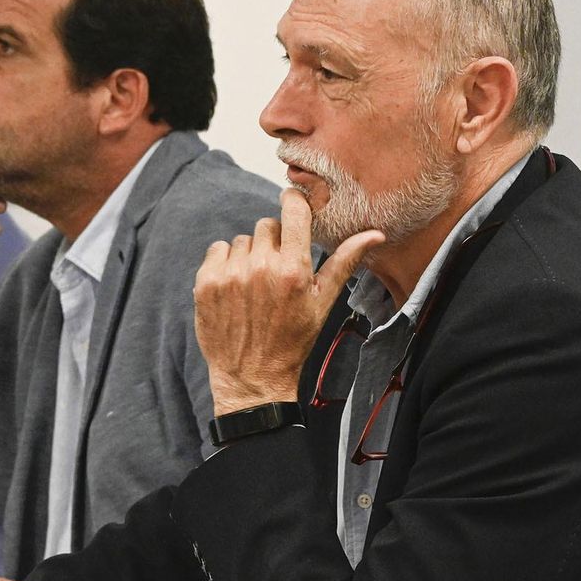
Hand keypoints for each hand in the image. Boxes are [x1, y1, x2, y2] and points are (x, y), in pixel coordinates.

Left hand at [194, 188, 382, 414]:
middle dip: (275, 242)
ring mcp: (231, 275)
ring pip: (243, 240)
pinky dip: (225, 263)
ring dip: (250, 255)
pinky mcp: (206, 283)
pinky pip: (218, 250)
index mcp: (294, 270)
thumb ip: (344, 261)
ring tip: (256, 285)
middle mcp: (261, 268)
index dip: (294, 203)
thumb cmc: (293, 340)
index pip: (293, 211)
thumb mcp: (323, 302)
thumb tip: (374, 233)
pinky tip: (236, 287)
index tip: (293, 205)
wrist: (253, 377)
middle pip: (267, 225)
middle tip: (277, 270)